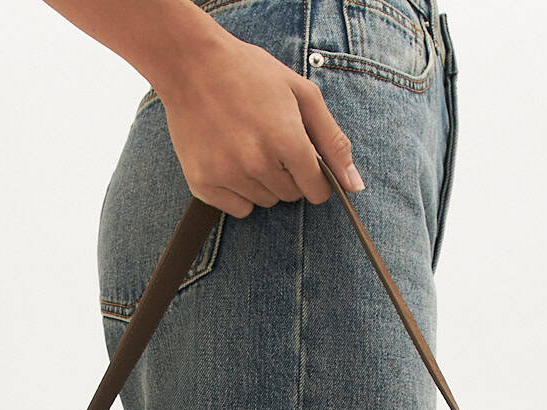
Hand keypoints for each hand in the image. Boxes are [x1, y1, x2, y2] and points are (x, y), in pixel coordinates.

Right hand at [153, 31, 364, 216]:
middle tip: (269, 141)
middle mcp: (258, 163)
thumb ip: (333, 141)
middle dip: (288, 175)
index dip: (315, 179)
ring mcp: (228, 175)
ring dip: (263, 182)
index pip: (316, 191)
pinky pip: (238, 209)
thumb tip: (355, 186)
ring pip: (264, 202)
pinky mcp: (204, 183)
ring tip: (247, 146)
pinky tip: (230, 159)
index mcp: (287, 140)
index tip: (305, 164)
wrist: (191, 63)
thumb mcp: (301, 94)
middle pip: (290, 196)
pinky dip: (238, 191)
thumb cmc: (250, 74)